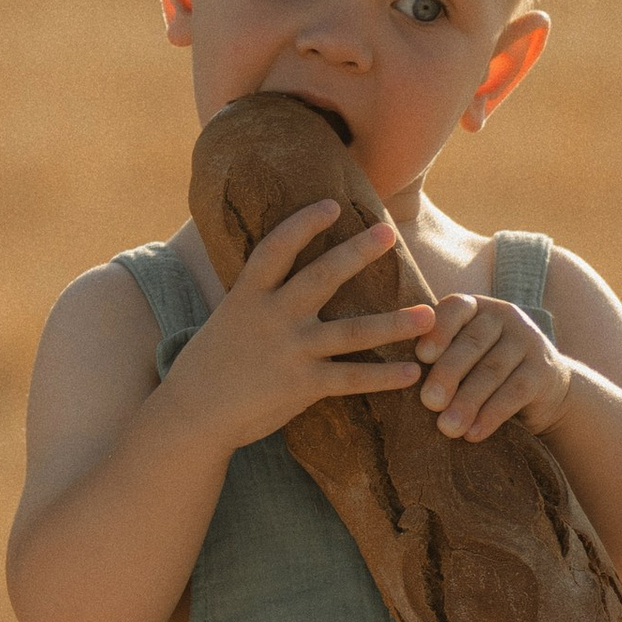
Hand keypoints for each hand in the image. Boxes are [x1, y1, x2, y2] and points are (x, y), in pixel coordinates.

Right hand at [167, 200, 434, 453]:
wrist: (193, 415)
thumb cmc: (208, 365)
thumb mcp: (226, 319)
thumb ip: (256, 297)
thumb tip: (275, 271)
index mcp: (248, 296)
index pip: (276, 248)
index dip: (303, 224)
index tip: (332, 205)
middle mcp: (272, 317)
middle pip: (322, 276)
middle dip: (358, 253)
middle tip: (389, 232)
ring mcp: (290, 351)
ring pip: (352, 332)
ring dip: (394, 323)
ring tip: (427, 314)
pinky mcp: (303, 386)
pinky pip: (352, 378)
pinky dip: (384, 377)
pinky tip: (411, 371)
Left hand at [412, 291, 572, 440]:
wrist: (545, 389)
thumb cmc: (484, 369)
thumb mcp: (463, 354)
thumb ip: (437, 355)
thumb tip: (397, 377)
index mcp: (477, 307)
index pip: (456, 308)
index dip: (439, 330)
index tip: (421, 356)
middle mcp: (505, 317)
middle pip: (473, 343)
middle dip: (448, 374)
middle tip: (428, 403)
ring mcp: (528, 341)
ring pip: (493, 371)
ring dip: (467, 402)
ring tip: (447, 428)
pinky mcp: (544, 371)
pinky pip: (515, 392)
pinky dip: (491, 415)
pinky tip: (473, 434)